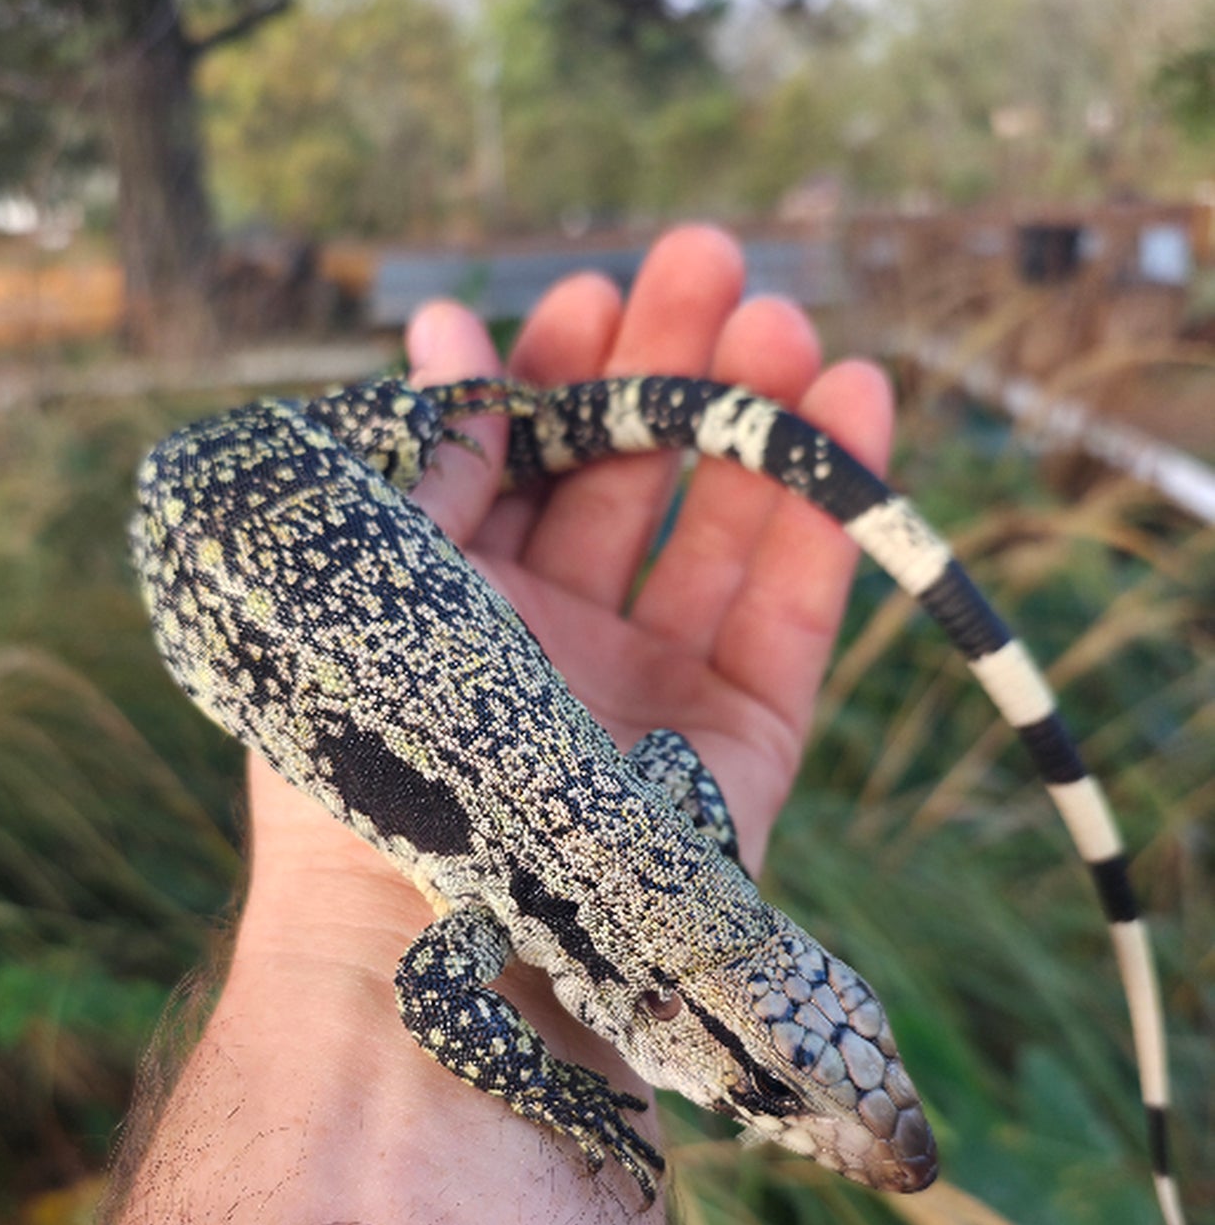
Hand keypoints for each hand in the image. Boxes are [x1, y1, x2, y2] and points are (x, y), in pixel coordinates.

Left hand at [408, 223, 892, 874]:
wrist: (436, 960)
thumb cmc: (371, 767)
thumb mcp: (376, 591)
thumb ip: (426, 465)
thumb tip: (445, 326)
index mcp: (450, 613)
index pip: (516, 467)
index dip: (556, 375)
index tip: (594, 289)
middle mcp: (551, 649)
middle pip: (624, 483)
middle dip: (664, 370)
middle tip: (709, 264)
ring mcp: (648, 696)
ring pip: (718, 532)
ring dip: (753, 421)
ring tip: (782, 320)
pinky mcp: (739, 748)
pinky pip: (794, 610)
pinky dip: (829, 512)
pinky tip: (855, 403)